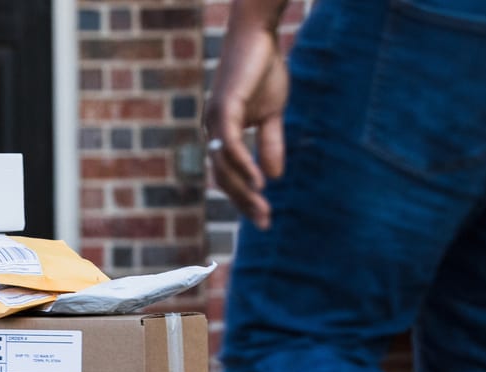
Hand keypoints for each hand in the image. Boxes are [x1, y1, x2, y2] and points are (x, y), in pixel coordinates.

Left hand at [204, 22, 289, 229]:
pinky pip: (230, 145)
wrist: (260, 36)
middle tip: (264, 221)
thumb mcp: (271, 114)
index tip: (263, 217)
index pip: (228, 173)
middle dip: (243, 201)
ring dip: (243, 190)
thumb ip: (270, 144)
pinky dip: (242, 165)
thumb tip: (273, 177)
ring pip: (224, 165)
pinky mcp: (224, 107)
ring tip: (262, 208)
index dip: (244, 196)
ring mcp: (215, 119)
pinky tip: (258, 183)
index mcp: (221, 132)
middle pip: (223, 176)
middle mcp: (212, 129)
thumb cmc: (263, 70)